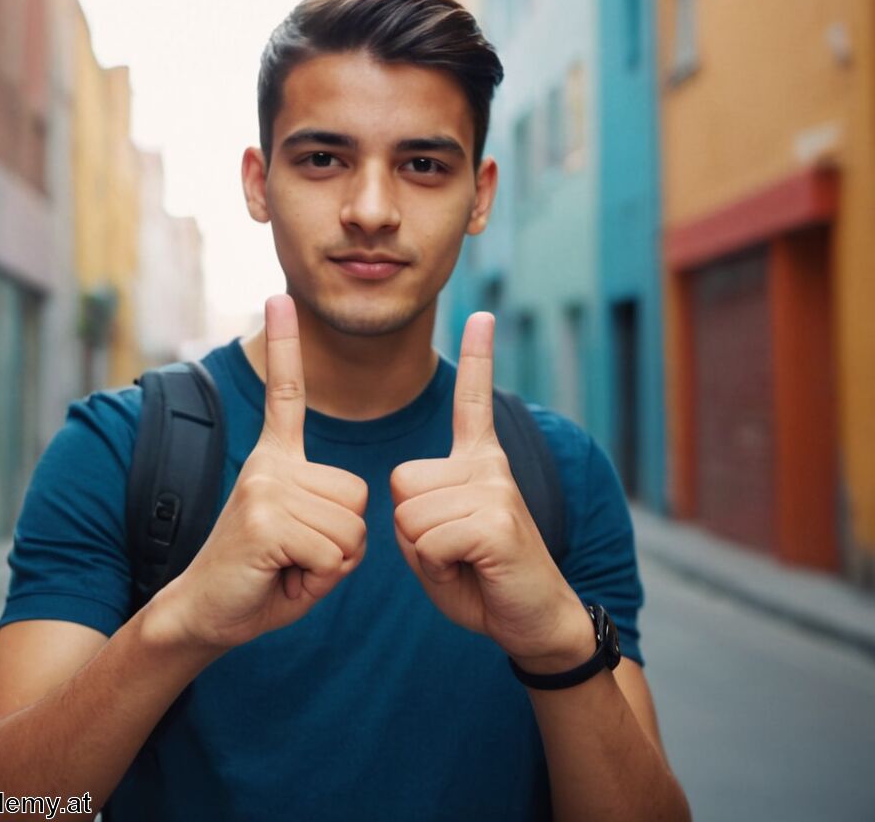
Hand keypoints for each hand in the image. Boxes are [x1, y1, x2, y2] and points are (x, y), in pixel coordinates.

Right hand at [158, 295, 367, 650]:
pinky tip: (281, 576)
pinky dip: (318, 580)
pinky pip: (335, 555)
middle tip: (299, 557)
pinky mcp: (266, 520)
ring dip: (331, 563)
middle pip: (360, 496)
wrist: (208, 613)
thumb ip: (331, 516)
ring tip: (289, 567)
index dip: (284, 345)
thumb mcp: (305, 539)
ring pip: (352, 530)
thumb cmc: (264, 578)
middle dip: (344, 542)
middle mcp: (269, 464)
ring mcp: (266, 488)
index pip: (284, 394)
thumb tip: (355, 514)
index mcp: (276, 459)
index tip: (277, 298)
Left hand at [390, 313, 592, 671]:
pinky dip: (436, 566)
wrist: (534, 623)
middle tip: (452, 551)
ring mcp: (494, 490)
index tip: (483, 313)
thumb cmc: (481, 582)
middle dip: (409, 528)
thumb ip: (415, 512)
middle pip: (401, 482)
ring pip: (409, 513)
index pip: (473, 403)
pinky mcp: (494, 520)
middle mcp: (490, 467)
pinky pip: (427, 539)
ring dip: (423, 552)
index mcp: (479, 464)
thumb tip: (408, 493)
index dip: (478, 359)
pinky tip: (472, 571)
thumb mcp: (435, 544)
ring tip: (464, 562)